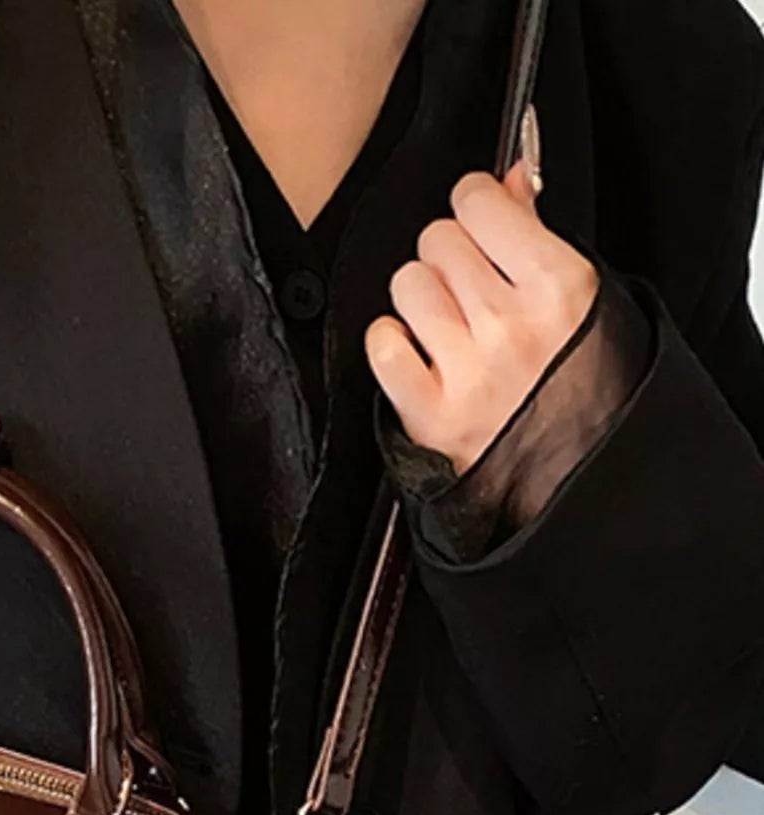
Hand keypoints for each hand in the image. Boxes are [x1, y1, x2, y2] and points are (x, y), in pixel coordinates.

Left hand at [365, 161, 598, 474]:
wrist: (582, 479)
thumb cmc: (589, 389)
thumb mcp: (589, 302)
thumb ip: (540, 236)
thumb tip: (509, 179)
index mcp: (558, 287)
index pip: (479, 202)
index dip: (475, 207)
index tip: (480, 225)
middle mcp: (510, 325)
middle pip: (437, 239)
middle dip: (451, 258)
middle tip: (472, 293)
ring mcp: (467, 372)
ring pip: (407, 284)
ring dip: (422, 301)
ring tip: (451, 330)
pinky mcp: (430, 416)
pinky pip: (382, 344)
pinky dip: (393, 345)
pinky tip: (420, 357)